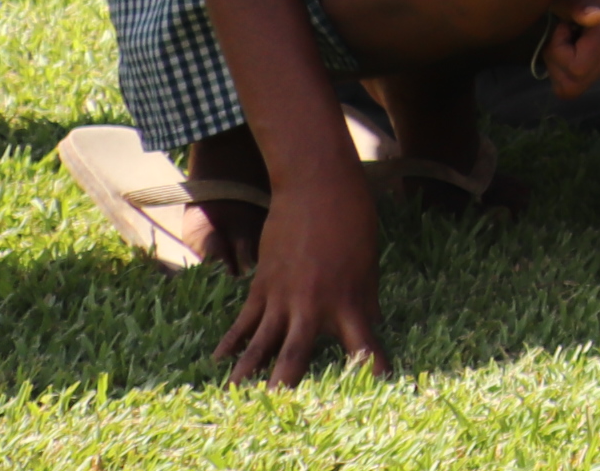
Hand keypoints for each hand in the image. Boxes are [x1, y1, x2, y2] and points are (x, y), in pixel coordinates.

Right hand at [214, 164, 387, 383]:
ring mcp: (284, 298)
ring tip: (238, 400)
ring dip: (249, 374)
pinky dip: (232, 342)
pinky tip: (219, 361)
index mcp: (350, 300)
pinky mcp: (262, 286)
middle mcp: (314, 306)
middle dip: (289, 388)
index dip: (372, 366)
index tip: (379, 386)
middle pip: (298, 356)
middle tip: (282, 412)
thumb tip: (367, 322)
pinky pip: (244, 322)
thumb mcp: (369, 261)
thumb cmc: (354, 219)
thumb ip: (363, 297)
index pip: (364, 344)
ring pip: (262, 345)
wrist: (317, 188)